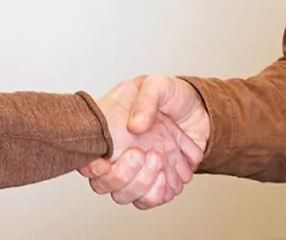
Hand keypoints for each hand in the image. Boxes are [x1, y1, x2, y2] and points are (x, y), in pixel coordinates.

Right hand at [78, 75, 210, 209]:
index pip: (86, 158)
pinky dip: (158, 192)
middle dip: (122, 175)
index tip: (104, 162)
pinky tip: (168, 173)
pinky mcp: (158, 183)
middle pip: (103, 184)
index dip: (90, 167)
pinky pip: (150, 200)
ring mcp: (137, 172)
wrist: (199, 110)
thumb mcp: (158, 85)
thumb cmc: (171, 97)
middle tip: (140, 153)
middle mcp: (119, 157)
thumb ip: (146, 100)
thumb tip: (135, 126)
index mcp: (110, 133)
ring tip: (159, 158)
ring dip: (142, 183)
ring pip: (125, 196)